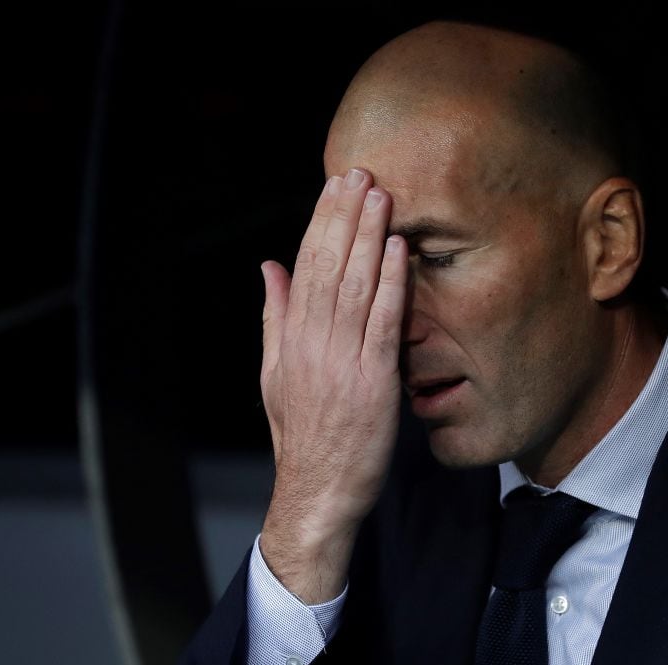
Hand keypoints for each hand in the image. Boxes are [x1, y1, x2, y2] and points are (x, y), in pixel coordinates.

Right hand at [257, 168, 406, 602]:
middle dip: (345, 217)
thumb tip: (269, 266)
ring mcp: (342, 360)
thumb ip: (275, 316)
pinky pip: (382, 322)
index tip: (336, 187)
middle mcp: (313, 342)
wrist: (319, 488)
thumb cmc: (302, 432)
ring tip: (380, 196)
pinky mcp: (373, 380)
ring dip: (368, 237)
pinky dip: (390, 283)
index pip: (306, 267)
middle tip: (361, 173)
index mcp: (291, 338)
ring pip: (353, 286)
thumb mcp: (275, 371)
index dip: (322, 223)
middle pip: (328, 267)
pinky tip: (398, 251)